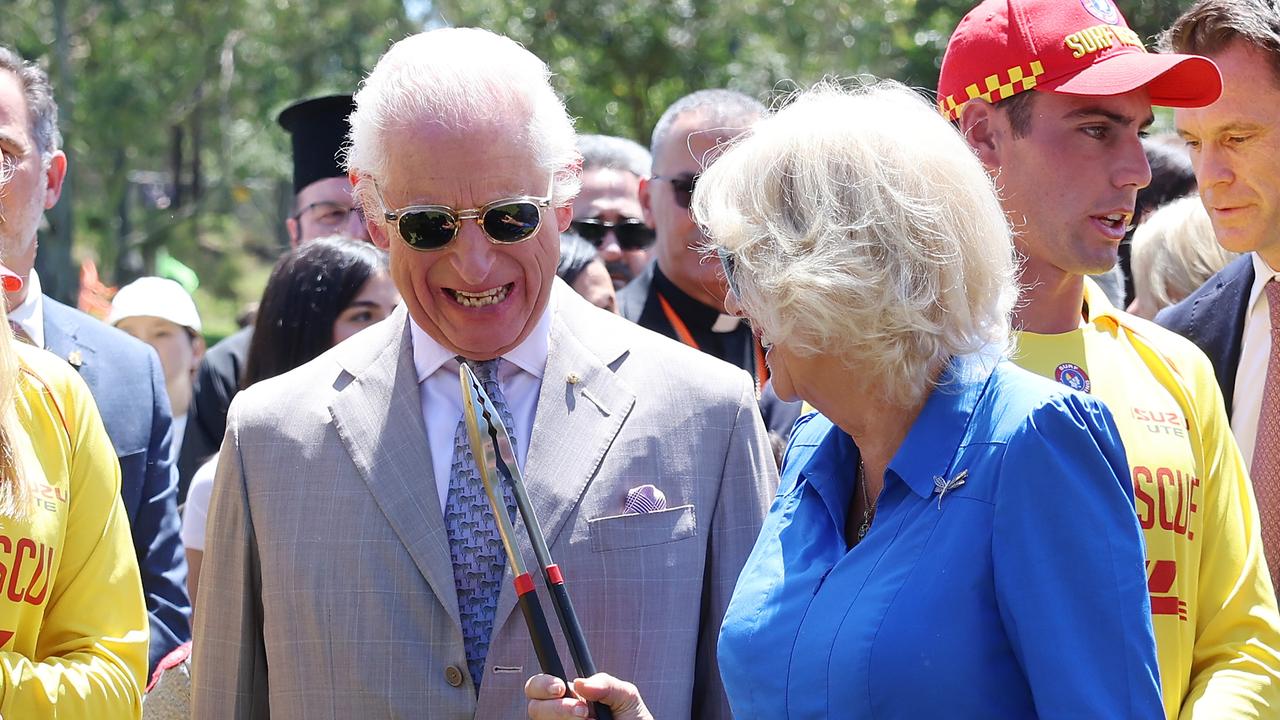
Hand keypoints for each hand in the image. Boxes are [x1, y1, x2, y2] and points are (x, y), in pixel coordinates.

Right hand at [525, 673, 653, 719]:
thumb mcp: (626, 697)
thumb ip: (607, 683)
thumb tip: (581, 682)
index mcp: (572, 697)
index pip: (540, 686)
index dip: (542, 684)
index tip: (560, 687)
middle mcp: (561, 715)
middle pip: (535, 707)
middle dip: (555, 707)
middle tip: (582, 710)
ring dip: (564, 719)